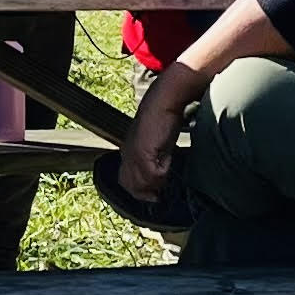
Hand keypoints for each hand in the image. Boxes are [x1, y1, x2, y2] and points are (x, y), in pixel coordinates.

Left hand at [120, 72, 194, 202]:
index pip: (126, 179)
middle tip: (159, 193)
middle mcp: (128, 153)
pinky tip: (168, 160)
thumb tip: (160, 177)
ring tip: (166, 172)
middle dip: (145, 191)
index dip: (139, 189)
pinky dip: (163, 172)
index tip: (153, 194)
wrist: (165, 100)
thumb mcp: (158, 142)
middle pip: (130, 184)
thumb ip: (155, 158)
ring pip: (141, 182)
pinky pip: (153, 174)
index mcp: (129, 151)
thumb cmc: (164, 118)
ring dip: (157, 182)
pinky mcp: (143, 151)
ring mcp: (134, 153)